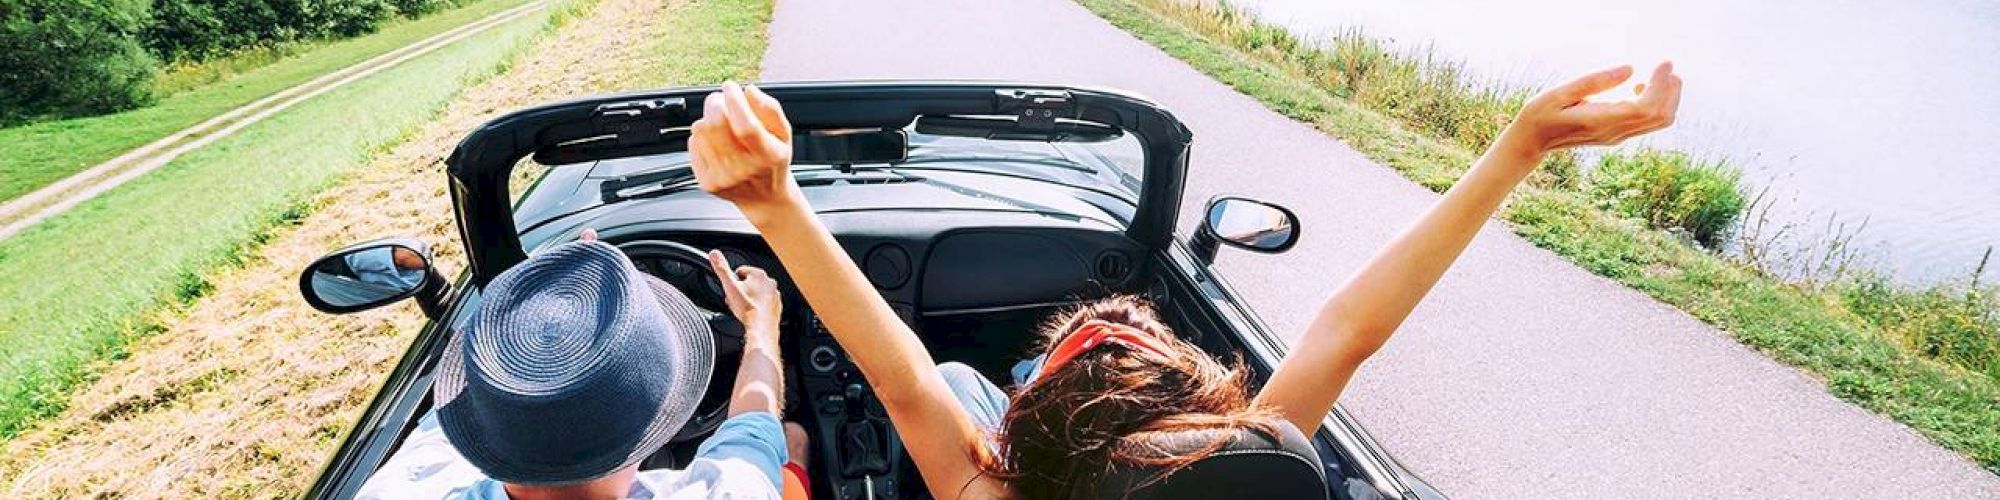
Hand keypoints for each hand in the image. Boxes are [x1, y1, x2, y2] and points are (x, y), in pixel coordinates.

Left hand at [689, 81, 797, 214]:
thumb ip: (770, 109)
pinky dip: (702, 137)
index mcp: (768, 156)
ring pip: (700, 132)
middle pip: (716, 126)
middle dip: (715, 103)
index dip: (735, 102)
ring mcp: (722, 178)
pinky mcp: (707, 182)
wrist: (764, 199)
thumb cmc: (773, 161)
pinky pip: (693, 145)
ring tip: (721, 123)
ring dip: (708, 119)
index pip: (746, 126)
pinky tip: (716, 142)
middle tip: (721, 100)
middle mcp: (744, 170)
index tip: (731, 87)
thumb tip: (749, 90)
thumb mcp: (783, 134)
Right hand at [709, 249, 782, 335]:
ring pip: (756, 293)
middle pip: (748, 283)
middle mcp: (769, 282)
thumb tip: (714, 254)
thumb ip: (721, 269)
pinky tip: (752, 313)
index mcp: (758, 274)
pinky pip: (763, 303)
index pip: (739, 272)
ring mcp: (774, 294)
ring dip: (748, 299)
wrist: (761, 328)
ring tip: (743, 309)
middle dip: (740, 291)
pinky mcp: (776, 306)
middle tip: (736, 302)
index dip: (732, 282)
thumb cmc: (748, 308)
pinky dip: (757, 307)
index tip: (731, 292)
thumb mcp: (729, 286)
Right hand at [1502, 61, 1680, 156]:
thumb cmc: (1540, 114)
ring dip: (1668, 97)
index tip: (1663, 63)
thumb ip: (1595, 81)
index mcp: (1600, 121)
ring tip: (1658, 74)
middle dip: (1672, 90)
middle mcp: (1613, 132)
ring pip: (1659, 121)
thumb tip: (1630, 68)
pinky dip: (1656, 103)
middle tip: (1665, 66)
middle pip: (1660, 116)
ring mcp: (1617, 136)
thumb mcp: (1560, 93)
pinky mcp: (1617, 135)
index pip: (1645, 108)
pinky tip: (1639, 87)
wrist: (1531, 142)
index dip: (1661, 85)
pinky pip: (1648, 122)